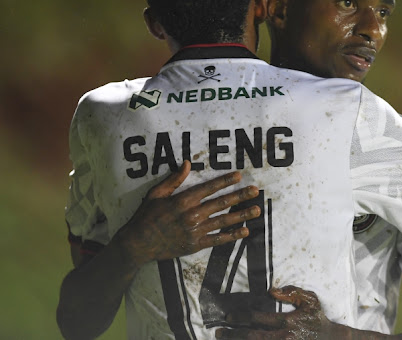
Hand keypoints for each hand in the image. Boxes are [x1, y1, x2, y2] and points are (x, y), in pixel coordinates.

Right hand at [116, 160, 259, 265]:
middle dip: (240, 196)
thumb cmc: (146, 216)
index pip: (208, 188)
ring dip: (242, 215)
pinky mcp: (195, 245)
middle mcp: (191, 215)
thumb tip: (187, 163)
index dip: (224, 181)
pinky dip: (232, 236)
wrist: (138, 244)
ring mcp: (194, 231)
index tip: (238, 175)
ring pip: (223, 221)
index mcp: (182, 201)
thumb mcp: (156, 193)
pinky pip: (217, 239)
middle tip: (255, 191)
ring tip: (257, 210)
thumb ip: (174, 179)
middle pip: (220, 203)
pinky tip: (245, 231)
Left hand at [216, 286, 333, 339]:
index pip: (259, 319)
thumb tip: (272, 291)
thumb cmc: (318, 318)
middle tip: (218, 332)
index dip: (241, 317)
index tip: (228, 316)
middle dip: (233, 334)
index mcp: (287, 322)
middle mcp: (282, 337)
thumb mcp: (310, 300)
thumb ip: (293, 292)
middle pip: (252, 337)